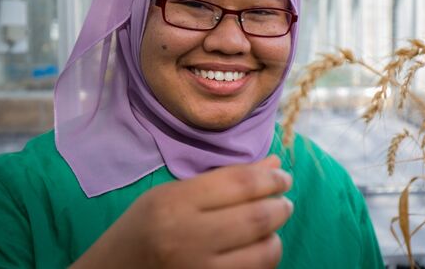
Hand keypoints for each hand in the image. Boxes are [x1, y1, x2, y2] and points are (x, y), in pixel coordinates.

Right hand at [71, 155, 292, 268]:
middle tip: (284, 202)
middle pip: (258, 217)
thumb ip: (223, 180)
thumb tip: (274, 165)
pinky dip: (262, 261)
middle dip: (281, 207)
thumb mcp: (171, 195)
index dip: (272, 179)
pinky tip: (255, 252)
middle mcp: (187, 238)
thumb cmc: (141, 230)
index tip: (283, 178)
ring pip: (264, 252)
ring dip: (275, 237)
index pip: (241, 183)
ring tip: (270, 229)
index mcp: (175, 203)